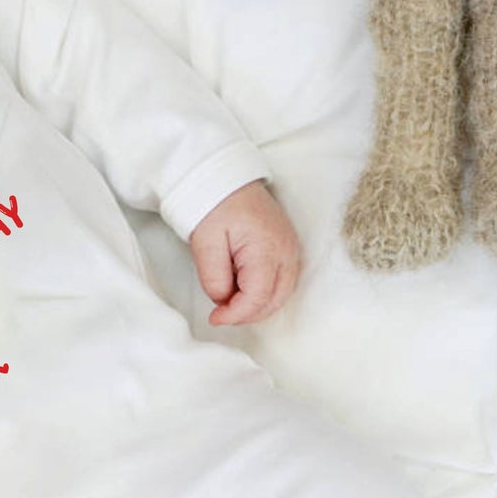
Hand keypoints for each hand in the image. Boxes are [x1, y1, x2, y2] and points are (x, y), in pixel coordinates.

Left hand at [188, 179, 301, 325]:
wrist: (226, 180)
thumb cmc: (215, 205)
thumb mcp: (205, 243)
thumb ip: (214, 277)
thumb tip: (222, 301)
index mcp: (267, 249)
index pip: (257, 297)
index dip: (236, 314)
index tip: (215, 318)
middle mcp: (286, 252)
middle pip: (274, 300)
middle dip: (247, 314)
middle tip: (221, 314)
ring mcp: (291, 249)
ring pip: (282, 294)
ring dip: (257, 306)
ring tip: (230, 304)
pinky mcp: (288, 248)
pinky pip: (283, 281)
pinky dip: (266, 294)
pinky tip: (244, 292)